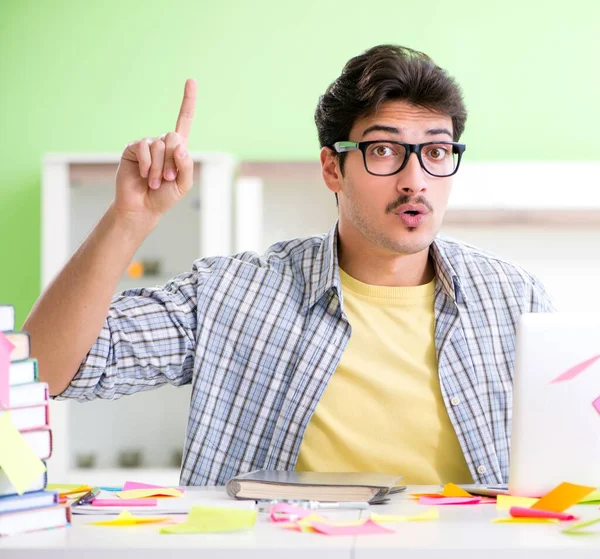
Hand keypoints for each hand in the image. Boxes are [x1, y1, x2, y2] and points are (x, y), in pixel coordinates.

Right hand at [114, 79, 196, 223]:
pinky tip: (144, 175)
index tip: (191, 80)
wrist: (142, 208)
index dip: (188, 101)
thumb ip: (186, 164)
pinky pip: (144, 147)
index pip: (184, 120)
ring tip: (154, 182)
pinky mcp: (132, 149)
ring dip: (159, 168)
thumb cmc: (164, 197)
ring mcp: (147, 145)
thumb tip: (179, 145)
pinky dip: (148, 163)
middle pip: (173, 137)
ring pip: (159, 145)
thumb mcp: (183, 184)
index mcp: (177, 149)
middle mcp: (162, 143)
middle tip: (167, 179)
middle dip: (172, 161)